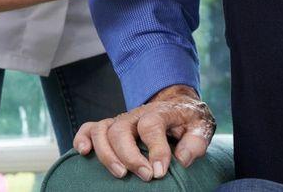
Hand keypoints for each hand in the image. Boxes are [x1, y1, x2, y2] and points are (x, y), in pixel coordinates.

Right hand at [73, 85, 214, 180]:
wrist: (177, 105)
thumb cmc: (188, 120)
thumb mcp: (201, 127)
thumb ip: (195, 142)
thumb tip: (182, 160)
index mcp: (160, 112)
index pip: (151, 125)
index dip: (155, 150)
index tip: (160, 172)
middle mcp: (136, 115)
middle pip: (121, 130)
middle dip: (130, 156)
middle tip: (146, 177)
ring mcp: (121, 120)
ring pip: (103, 131)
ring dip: (107, 154)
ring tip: (120, 174)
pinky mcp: (110, 127)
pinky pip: (89, 128)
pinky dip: (82, 138)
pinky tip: (83, 153)